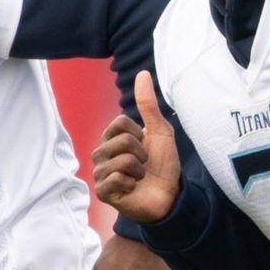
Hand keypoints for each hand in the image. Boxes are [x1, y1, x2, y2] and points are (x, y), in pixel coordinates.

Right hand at [90, 71, 181, 224]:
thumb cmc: (163, 164)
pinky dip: (131, 184)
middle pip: (121, 141)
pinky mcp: (102, 192)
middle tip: (144, 165)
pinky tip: (132, 189)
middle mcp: (102, 153)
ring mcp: (100, 173)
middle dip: (141, 154)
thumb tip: (143, 73)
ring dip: (138, 170)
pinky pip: (115, 179)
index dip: (140, 134)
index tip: (146, 146)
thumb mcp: (160, 131)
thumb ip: (148, 104)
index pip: (120, 123)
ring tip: (139, 177)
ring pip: (120, 160)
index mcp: (112, 138)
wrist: (169, 195)